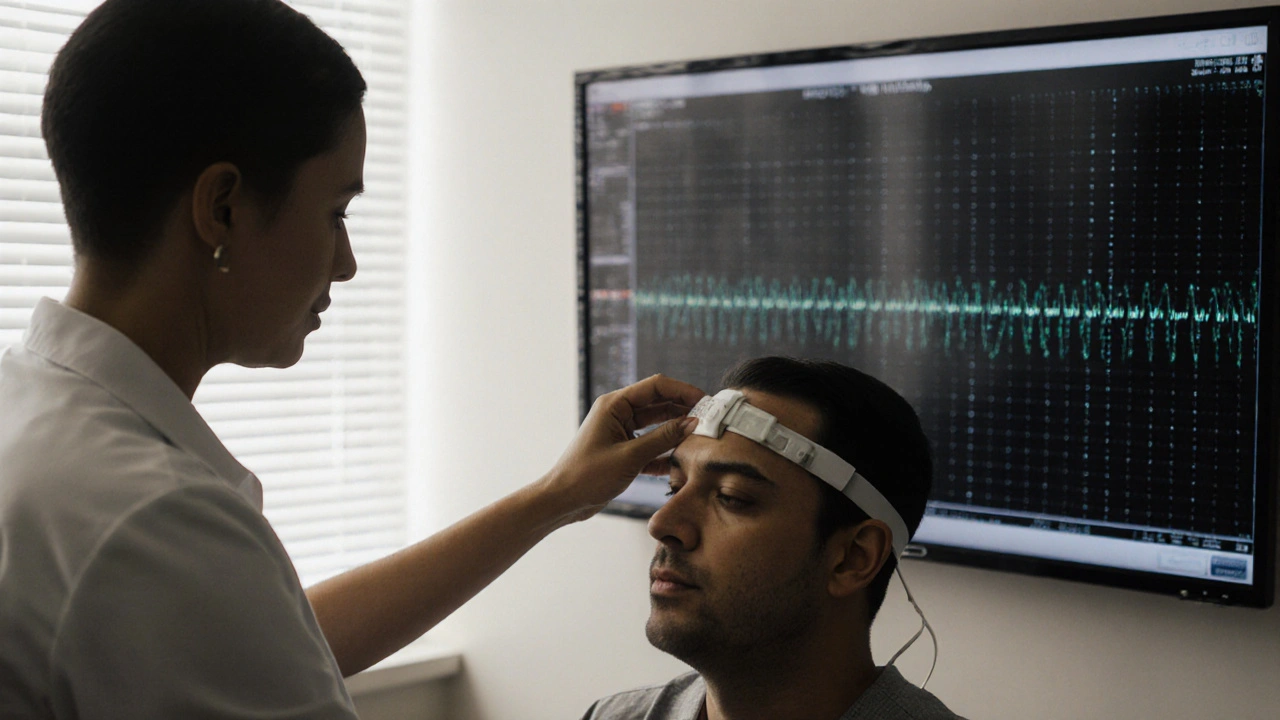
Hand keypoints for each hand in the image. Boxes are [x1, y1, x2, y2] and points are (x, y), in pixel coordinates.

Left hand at [539, 374, 705, 524]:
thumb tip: (692, 423)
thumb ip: (663, 438)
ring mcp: (621, 432)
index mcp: (614, 405)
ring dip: (676, 431)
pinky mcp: (623, 451)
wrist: (563, 501)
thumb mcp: (630, 456)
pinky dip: (664, 451)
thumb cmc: (587, 475)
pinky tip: (681, 460)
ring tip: (700, 438)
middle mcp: (618, 414)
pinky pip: (650, 445)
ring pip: (656, 425)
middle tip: (708, 419)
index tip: (705, 401)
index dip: (682, 390)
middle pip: (658, 403)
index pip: (656, 386)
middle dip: (683, 409)